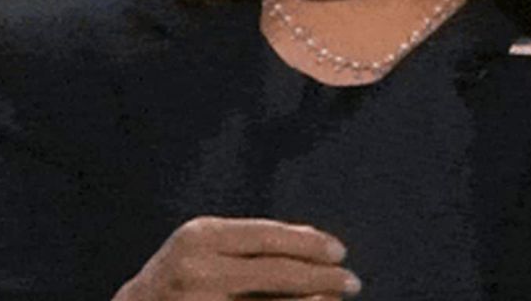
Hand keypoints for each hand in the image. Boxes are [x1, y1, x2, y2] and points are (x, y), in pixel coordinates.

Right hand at [111, 215, 359, 300]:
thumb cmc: (178, 276)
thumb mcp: (203, 246)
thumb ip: (248, 242)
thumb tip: (314, 242)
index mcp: (200, 236)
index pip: (268, 236)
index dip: (309, 243)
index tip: (340, 251)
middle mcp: (198, 270)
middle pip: (275, 272)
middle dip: (320, 276)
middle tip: (352, 280)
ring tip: (336, 300)